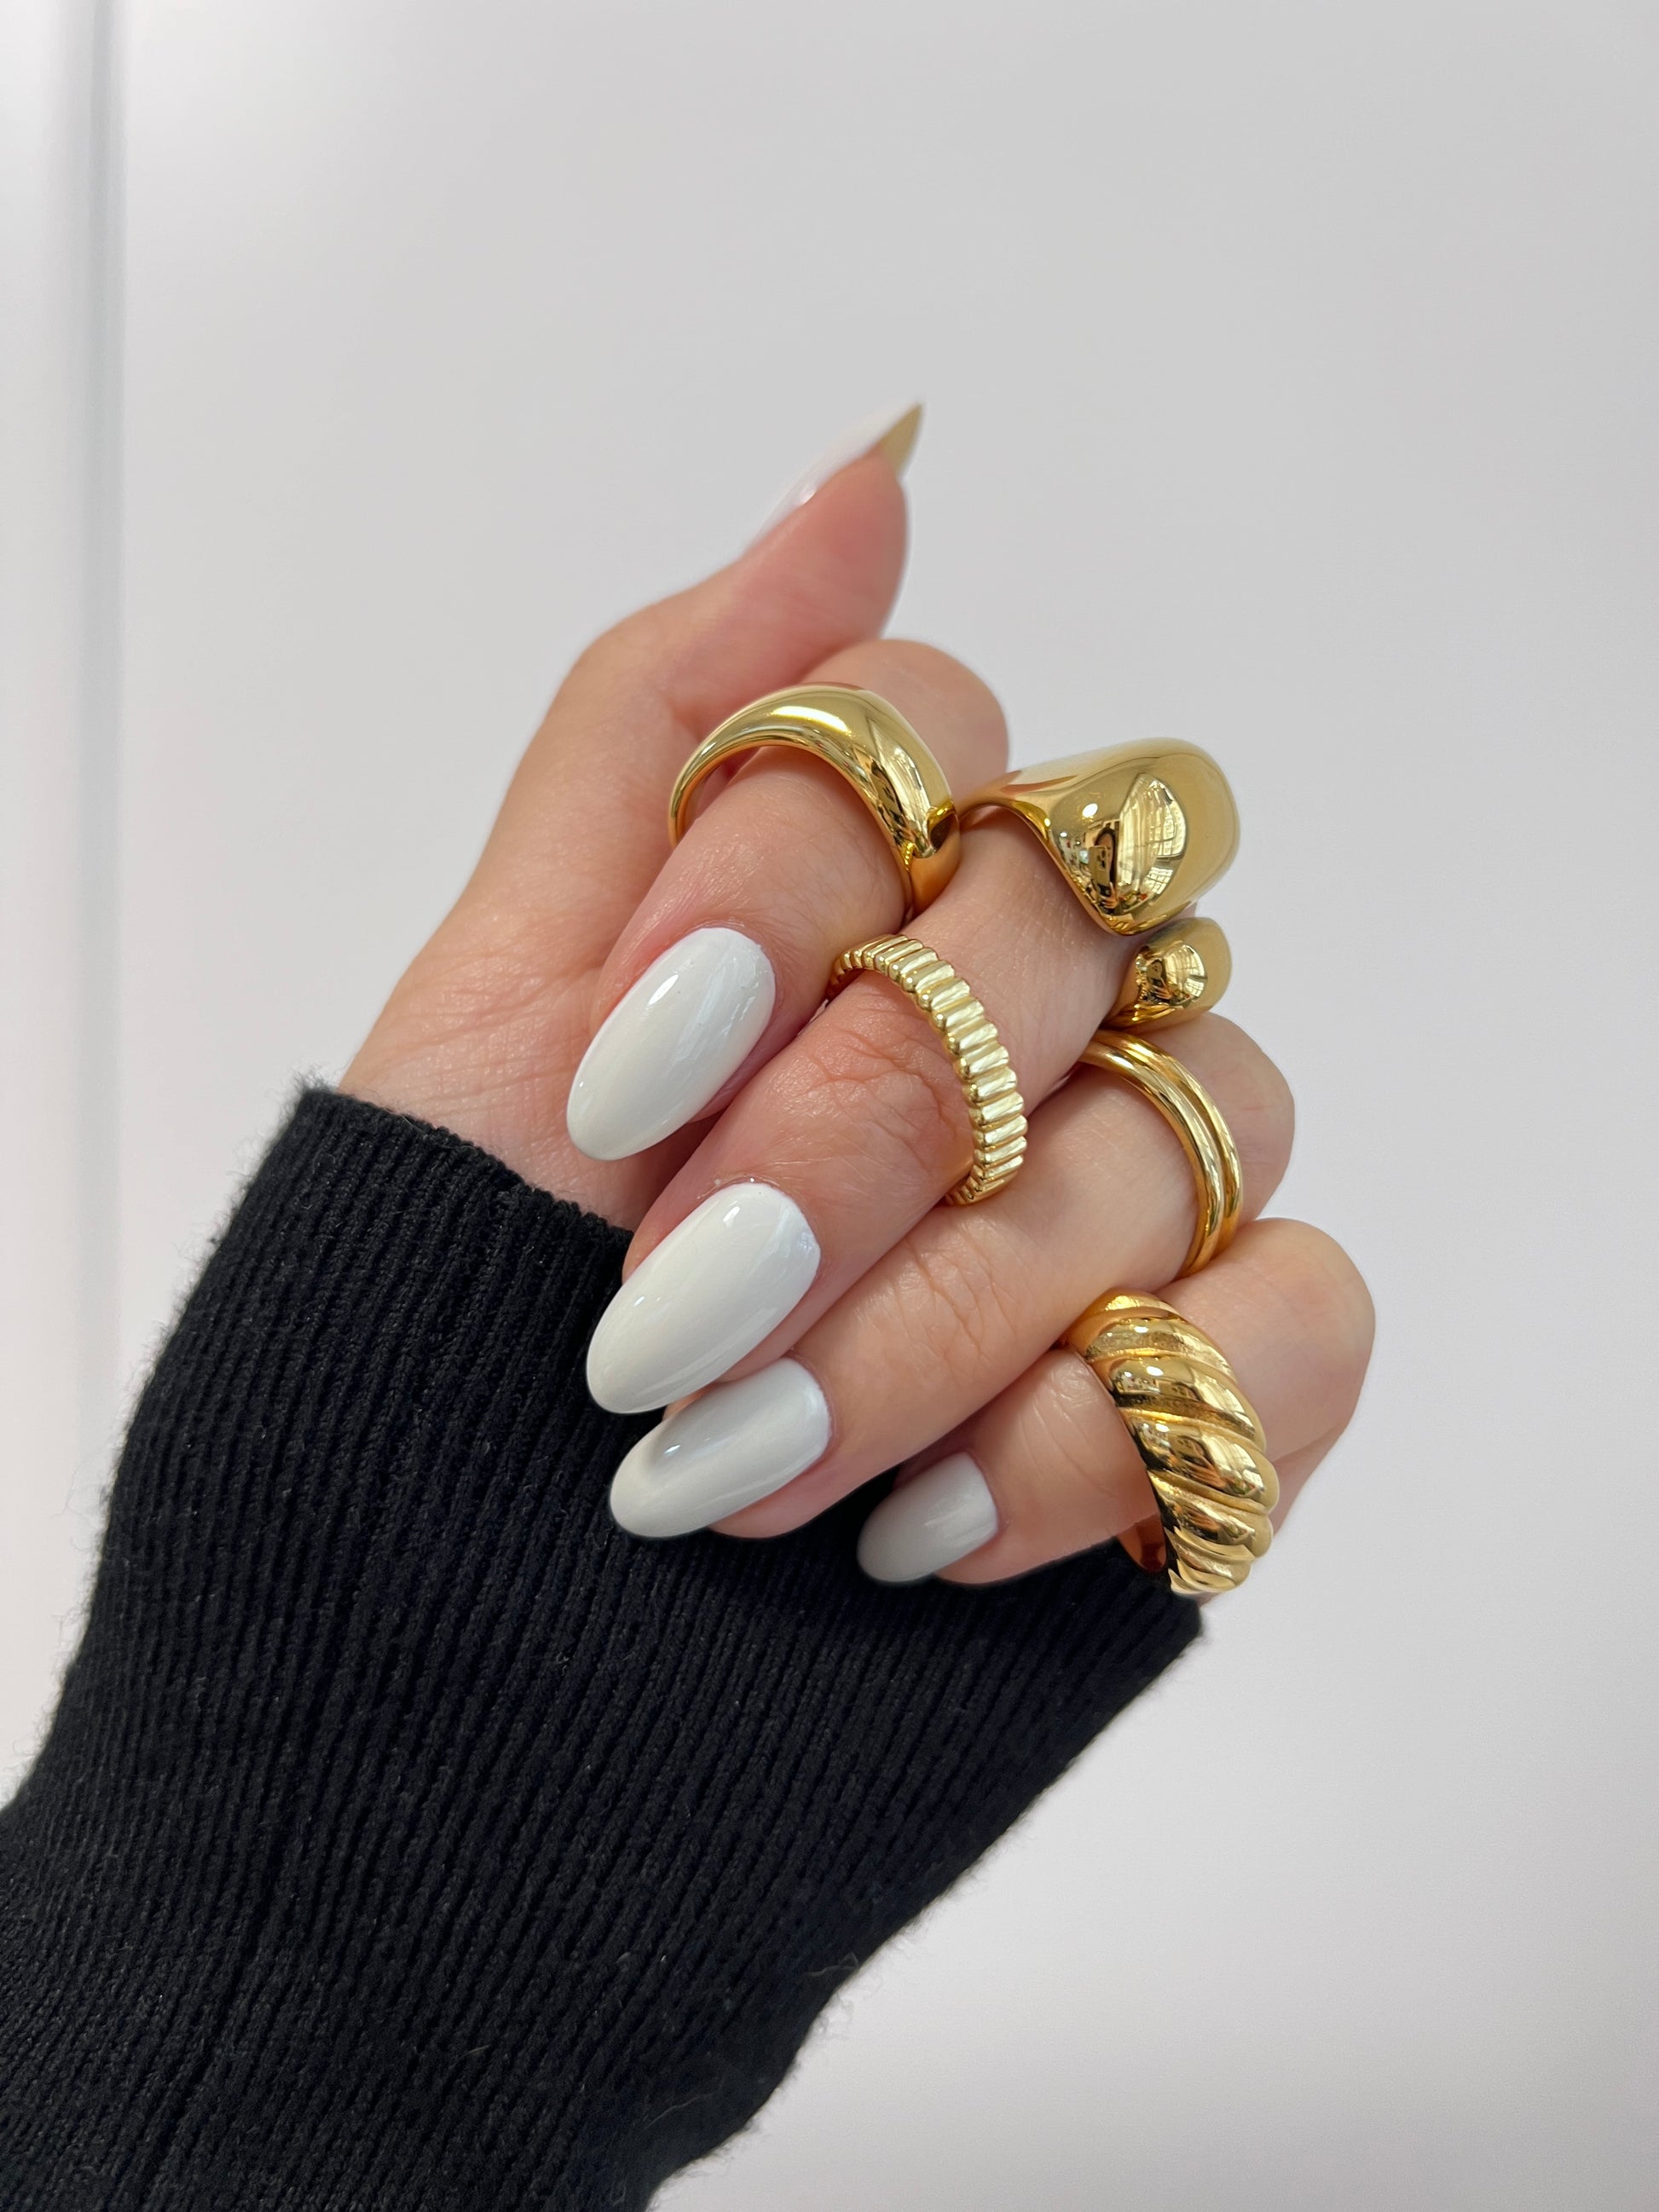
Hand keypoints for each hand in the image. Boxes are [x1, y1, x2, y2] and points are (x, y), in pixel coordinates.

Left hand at [344, 431, 1372, 1583]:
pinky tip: (920, 1528)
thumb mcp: (487, 1002)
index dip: (782, 883)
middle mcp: (1013, 1017)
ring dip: (938, 1311)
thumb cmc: (443, 1323)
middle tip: (667, 1306)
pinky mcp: (1201, 1384)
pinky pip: (1297, 1323)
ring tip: (742, 1466)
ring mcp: (1122, 1194)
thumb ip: (668, 723)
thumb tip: (875, 468)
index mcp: (845, 900)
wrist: (452, 1650)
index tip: (618, 1072)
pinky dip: (1104, 1428)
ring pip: (1177, 1129)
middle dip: (847, 1129)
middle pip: (1062, 931)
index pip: (926, 740)